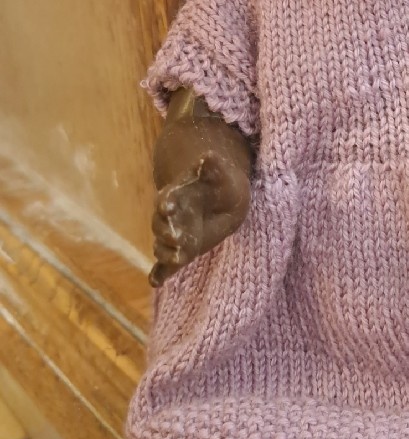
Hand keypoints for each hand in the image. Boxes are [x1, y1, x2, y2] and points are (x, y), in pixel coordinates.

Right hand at [150, 148, 250, 287]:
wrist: (222, 202)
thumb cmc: (218, 184)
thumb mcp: (218, 174)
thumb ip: (212, 167)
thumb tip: (209, 156)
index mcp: (174, 196)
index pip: (167, 200)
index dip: (167, 203)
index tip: (168, 206)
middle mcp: (169, 217)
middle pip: (162, 226)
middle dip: (167, 233)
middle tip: (176, 239)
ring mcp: (173, 235)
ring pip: (163, 246)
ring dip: (167, 253)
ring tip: (176, 259)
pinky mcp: (180, 251)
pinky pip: (165, 265)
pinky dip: (159, 274)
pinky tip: (155, 282)